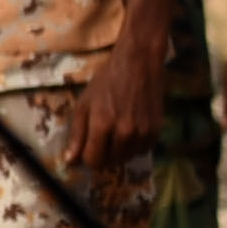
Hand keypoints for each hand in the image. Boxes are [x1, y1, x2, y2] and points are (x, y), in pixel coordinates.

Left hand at [62, 31, 161, 173]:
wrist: (139, 65)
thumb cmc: (106, 82)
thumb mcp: (84, 104)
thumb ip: (77, 134)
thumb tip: (70, 161)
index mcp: (102, 125)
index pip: (93, 160)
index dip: (87, 158)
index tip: (88, 149)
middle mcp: (124, 132)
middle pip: (110, 162)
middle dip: (103, 155)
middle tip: (102, 138)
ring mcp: (142, 132)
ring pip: (127, 158)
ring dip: (119, 151)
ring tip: (116, 133)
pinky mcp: (156, 131)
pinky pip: (142, 151)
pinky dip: (134, 146)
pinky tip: (130, 131)